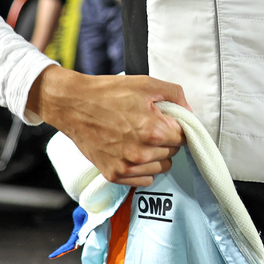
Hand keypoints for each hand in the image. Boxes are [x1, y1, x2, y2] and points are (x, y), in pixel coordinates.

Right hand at [28, 66, 188, 185]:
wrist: (74, 104)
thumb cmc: (110, 93)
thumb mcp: (147, 84)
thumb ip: (176, 96)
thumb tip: (189, 113)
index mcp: (154, 131)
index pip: (184, 137)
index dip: (177, 126)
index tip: (166, 120)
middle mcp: (142, 153)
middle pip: (173, 152)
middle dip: (166, 139)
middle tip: (148, 124)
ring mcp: (127, 166)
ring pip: (161, 167)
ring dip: (156, 155)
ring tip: (139, 137)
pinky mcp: (114, 175)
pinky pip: (144, 180)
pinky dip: (143, 168)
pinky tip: (132, 151)